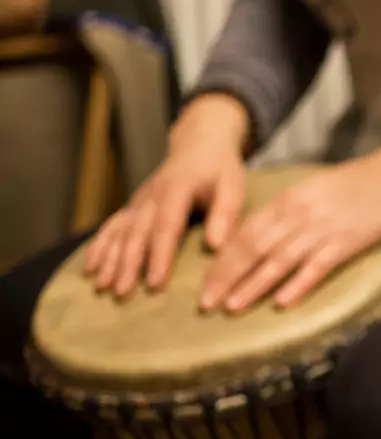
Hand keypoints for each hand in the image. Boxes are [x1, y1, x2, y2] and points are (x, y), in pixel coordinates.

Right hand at [83, 94, 248, 298]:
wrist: (199, 145)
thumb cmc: (220, 170)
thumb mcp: (232, 187)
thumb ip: (224, 215)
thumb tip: (215, 246)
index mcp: (176, 191)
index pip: (166, 227)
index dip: (159, 256)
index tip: (155, 282)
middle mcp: (150, 197)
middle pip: (136, 234)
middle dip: (128, 265)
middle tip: (123, 293)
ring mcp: (138, 202)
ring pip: (120, 233)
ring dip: (109, 261)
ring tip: (101, 287)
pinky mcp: (134, 207)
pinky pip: (112, 227)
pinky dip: (99, 247)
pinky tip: (89, 269)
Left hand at [199, 151, 380, 313]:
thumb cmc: (360, 183)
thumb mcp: (315, 188)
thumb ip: (291, 210)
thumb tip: (267, 235)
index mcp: (288, 200)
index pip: (245, 233)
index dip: (222, 260)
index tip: (205, 284)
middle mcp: (298, 215)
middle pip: (253, 249)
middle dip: (226, 278)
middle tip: (206, 304)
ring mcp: (322, 230)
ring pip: (278, 261)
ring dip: (252, 286)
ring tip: (231, 307)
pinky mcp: (346, 243)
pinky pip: (316, 267)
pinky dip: (298, 285)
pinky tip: (282, 303)